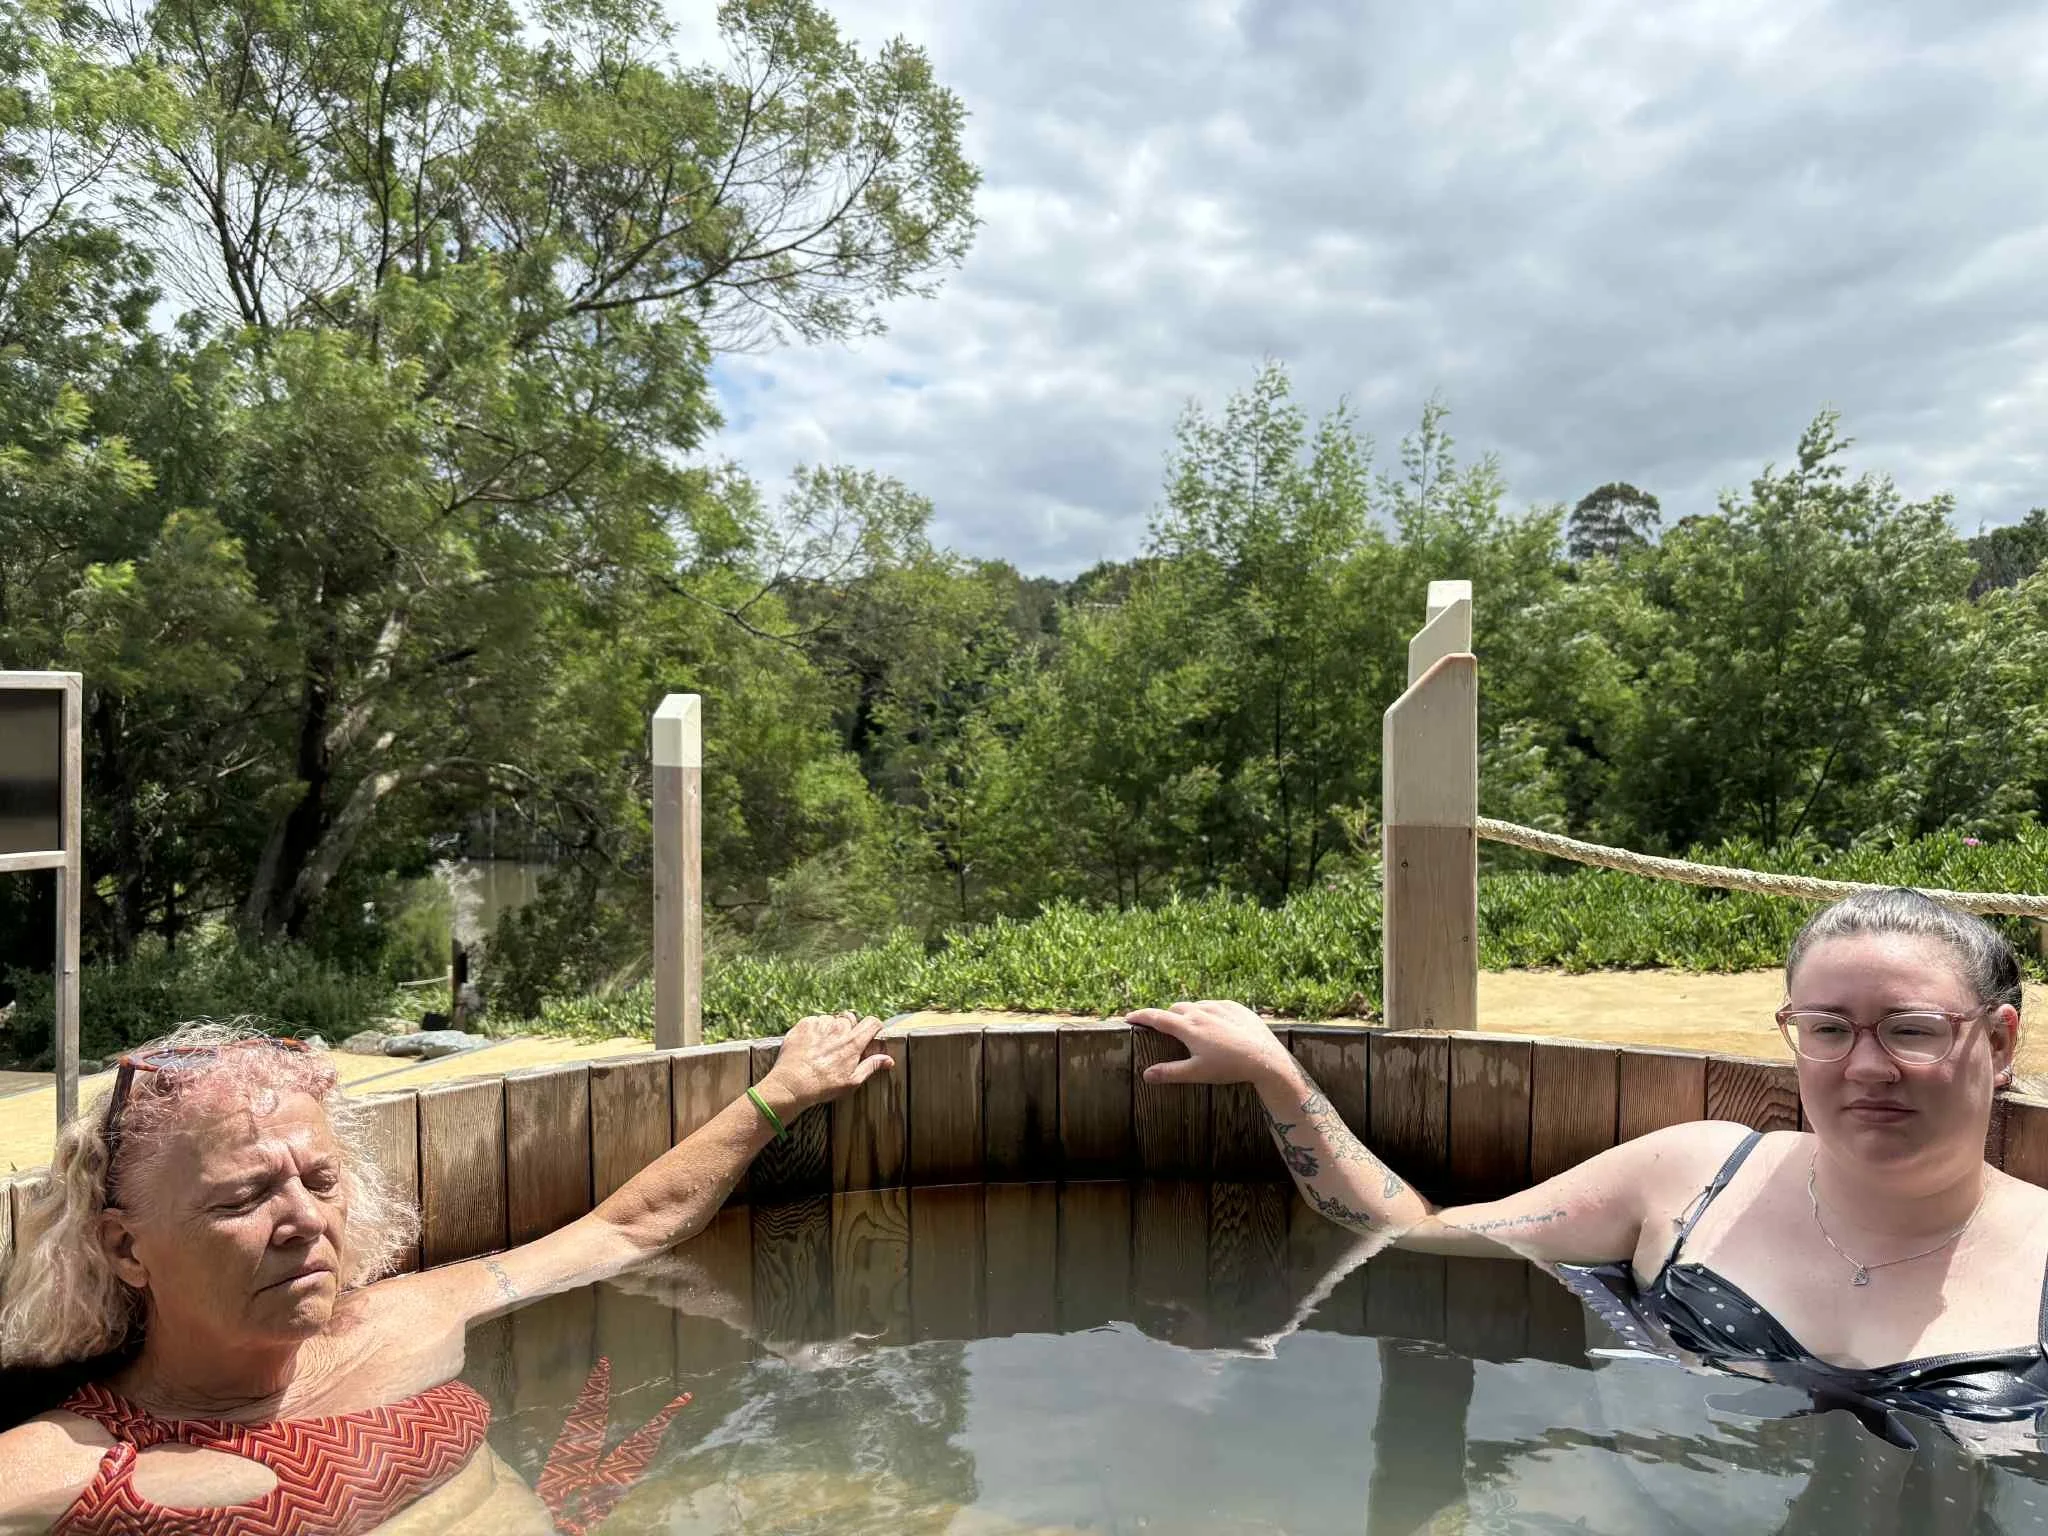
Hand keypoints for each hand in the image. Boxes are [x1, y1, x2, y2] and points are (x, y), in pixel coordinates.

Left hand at [760, 1011, 893, 1115]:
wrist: (791, 1084)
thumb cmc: (823, 1086)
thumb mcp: (851, 1082)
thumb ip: (871, 1066)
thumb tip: (889, 1060)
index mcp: (853, 1042)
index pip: (872, 1022)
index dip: (874, 1026)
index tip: (872, 1032)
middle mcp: (838, 1029)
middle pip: (850, 1018)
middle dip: (849, 1028)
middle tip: (843, 1043)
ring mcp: (820, 1025)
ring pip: (831, 1019)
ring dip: (830, 1028)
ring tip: (823, 1046)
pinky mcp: (803, 1025)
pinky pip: (814, 1021)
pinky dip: (814, 1029)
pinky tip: (810, 1044)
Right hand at [1124, 1000, 1294, 1088]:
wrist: (1266, 1058)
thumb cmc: (1229, 1067)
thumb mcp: (1197, 1073)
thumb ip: (1170, 1072)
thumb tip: (1146, 1074)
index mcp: (1187, 1027)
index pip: (1156, 1017)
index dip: (1140, 1016)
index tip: (1129, 1017)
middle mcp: (1201, 1011)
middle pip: (1176, 1008)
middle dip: (1167, 1016)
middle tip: (1164, 1029)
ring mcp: (1219, 1006)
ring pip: (1196, 1005)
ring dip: (1188, 1013)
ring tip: (1191, 1028)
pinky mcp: (1236, 1007)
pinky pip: (1216, 1005)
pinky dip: (1209, 1012)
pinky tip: (1215, 1025)